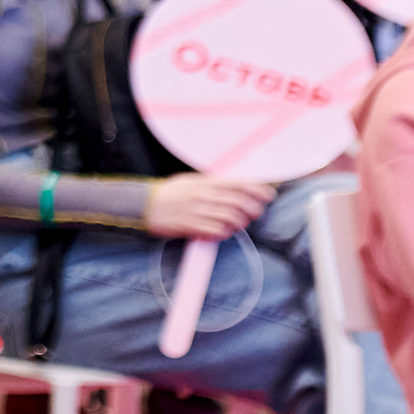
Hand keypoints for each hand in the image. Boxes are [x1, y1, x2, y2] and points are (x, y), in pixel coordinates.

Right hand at [143, 173, 273, 238]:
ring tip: (239, 223)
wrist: (144, 205)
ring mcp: (197, 211)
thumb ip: (212, 183)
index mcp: (204, 182)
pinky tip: (224, 231)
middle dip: (253, 208)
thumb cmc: (170, 193)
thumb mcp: (190, 181)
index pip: (237, 183)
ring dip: (240, 222)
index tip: (269, 194)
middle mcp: (203, 195)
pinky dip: (225, 232)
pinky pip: (217, 231)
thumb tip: (236, 186)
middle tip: (255, 212)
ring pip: (231, 218)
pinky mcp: (191, 226)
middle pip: (238, 202)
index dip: (256, 189)